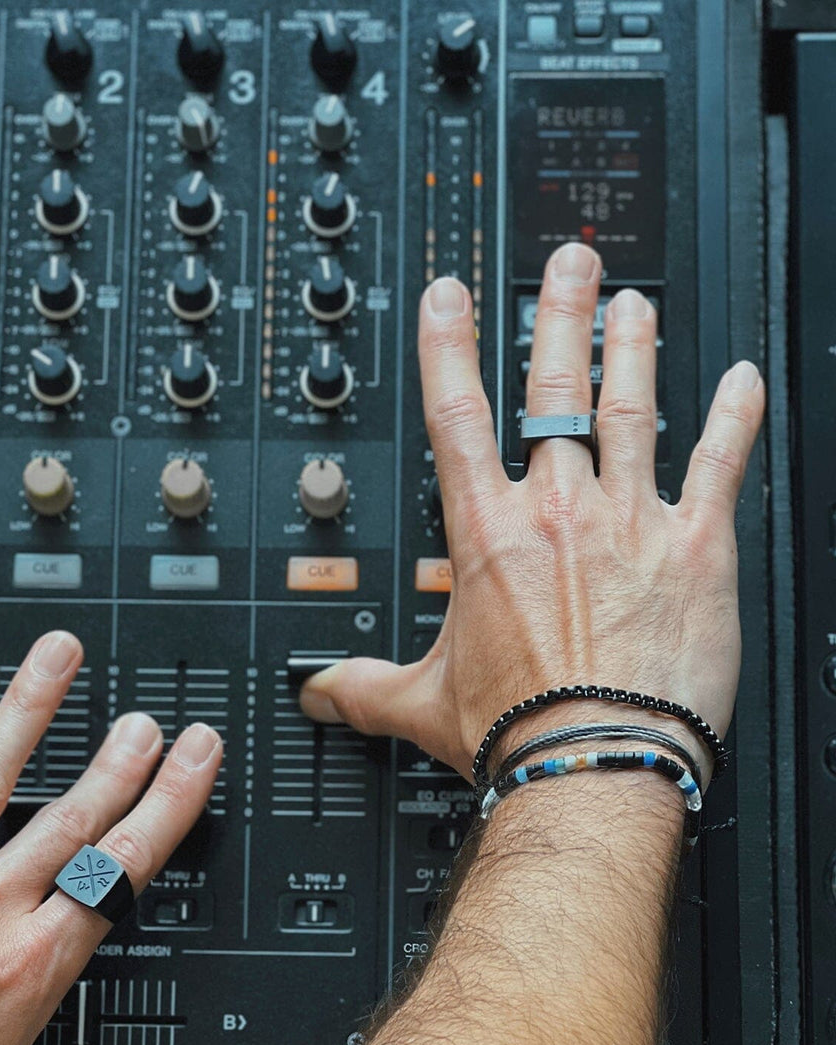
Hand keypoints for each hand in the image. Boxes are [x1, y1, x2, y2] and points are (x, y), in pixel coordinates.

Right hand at [301, 243, 763, 780]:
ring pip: (633, 407)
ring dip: (633, 348)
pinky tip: (744, 380)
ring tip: (634, 303)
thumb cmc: (514, 728)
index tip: (452, 295)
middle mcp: (558, 510)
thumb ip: (362, 688)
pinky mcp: (696, 547)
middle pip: (556, 387)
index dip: (450, 344)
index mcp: (488, 535)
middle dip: (561, 315)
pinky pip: (720, 464)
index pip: (456, 413)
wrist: (594, 761)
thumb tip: (318, 693)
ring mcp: (630, 520)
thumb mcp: (421, 702)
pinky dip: (735, 417)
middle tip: (570, 265)